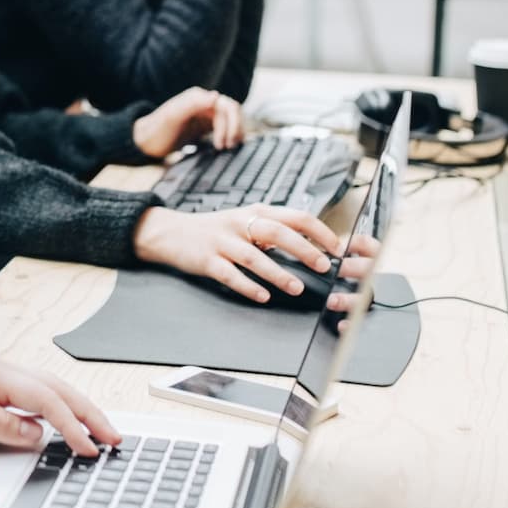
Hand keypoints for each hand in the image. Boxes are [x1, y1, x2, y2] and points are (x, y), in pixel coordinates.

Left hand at [132, 87, 243, 158]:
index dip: (230, 125)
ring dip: (234, 131)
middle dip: (234, 129)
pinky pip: (224, 126)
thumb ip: (192, 104)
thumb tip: (216, 96)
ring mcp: (204, 114)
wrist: (145, 142)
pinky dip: (229, 134)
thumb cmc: (157, 130)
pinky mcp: (204, 124)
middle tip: (227, 147)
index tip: (221, 144)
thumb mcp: (172, 116)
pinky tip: (226, 145)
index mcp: (198, 98)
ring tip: (228, 147)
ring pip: (230, 118)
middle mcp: (203, 103)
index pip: (227, 106)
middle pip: (232, 112)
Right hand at [133, 205, 380, 308]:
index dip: (319, 231)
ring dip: (278, 272)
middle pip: (277, 232)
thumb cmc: (215, 230)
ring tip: (296, 287)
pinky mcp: (206, 260)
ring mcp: (222, 241)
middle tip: (324, 266)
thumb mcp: (244, 221)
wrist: (170, 232)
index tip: (337, 247)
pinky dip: (248, 286)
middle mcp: (240, 223)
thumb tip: (310, 244)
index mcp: (255, 211)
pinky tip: (263, 296)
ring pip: (254, 255)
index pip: (295, 216)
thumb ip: (272, 229)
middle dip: (304, 250)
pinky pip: (230, 274)